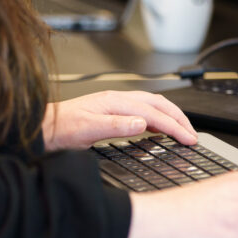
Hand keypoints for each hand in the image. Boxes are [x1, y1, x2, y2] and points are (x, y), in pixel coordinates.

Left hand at [43, 90, 197, 150]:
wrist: (44, 127)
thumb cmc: (62, 129)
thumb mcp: (88, 130)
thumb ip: (116, 126)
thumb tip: (143, 124)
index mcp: (116, 102)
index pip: (154, 114)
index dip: (174, 126)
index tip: (188, 138)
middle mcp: (118, 99)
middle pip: (159, 104)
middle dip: (179, 118)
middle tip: (192, 135)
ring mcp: (117, 103)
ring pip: (153, 105)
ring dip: (171, 116)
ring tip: (183, 129)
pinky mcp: (114, 110)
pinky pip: (144, 110)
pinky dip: (159, 118)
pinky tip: (160, 128)